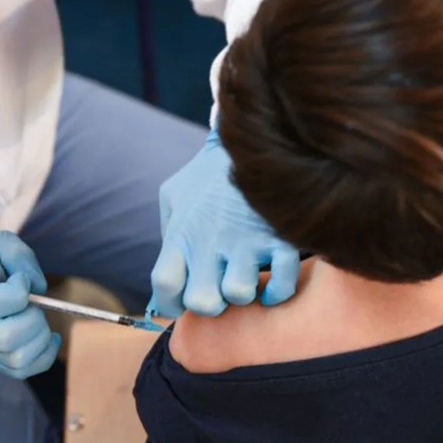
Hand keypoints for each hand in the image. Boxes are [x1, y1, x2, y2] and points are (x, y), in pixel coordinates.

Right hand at [0, 231, 59, 378]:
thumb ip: (19, 255)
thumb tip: (38, 288)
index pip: (5, 301)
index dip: (21, 287)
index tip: (18, 278)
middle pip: (9, 337)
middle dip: (33, 317)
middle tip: (30, 304)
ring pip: (18, 359)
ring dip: (40, 337)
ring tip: (36, 318)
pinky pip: (24, 370)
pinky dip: (44, 355)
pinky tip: (48, 336)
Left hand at [147, 131, 300, 317]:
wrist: (251, 139)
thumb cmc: (208, 174)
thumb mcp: (174, 194)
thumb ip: (169, 236)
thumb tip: (161, 290)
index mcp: (182, 232)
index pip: (164, 287)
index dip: (170, 304)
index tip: (182, 300)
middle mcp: (210, 240)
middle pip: (203, 302)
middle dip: (211, 304)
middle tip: (218, 288)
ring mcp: (246, 239)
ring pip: (240, 294)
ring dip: (244, 292)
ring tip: (247, 275)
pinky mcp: (279, 237)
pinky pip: (282, 283)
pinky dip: (278, 290)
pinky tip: (272, 280)